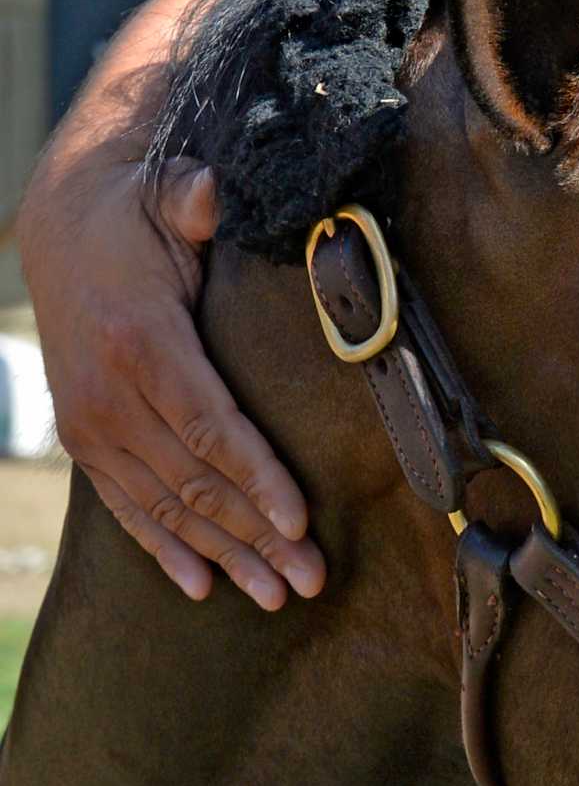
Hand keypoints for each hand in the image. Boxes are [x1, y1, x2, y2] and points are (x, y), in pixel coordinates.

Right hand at [20, 153, 323, 607]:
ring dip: (224, 554)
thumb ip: (195, 205)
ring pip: (166, 506)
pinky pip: (126, 508)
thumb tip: (211, 190)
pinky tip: (204, 585)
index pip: (211, 426)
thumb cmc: (139, 219)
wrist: (61, 229)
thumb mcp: (166, 198)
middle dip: (257, 535)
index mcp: (143, 343)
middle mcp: (110, 395)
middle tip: (311, 580)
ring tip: (276, 595)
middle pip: (196, 482)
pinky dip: (164, 549)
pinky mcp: (88, 443)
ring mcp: (93, 425)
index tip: (301, 520)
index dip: (257, 477)